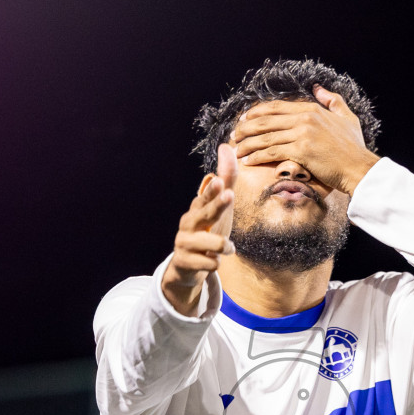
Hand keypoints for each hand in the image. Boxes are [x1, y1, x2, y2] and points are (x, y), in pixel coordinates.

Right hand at [160, 143, 236, 315]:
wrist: (188, 267)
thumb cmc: (207, 232)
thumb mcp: (219, 208)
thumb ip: (226, 181)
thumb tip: (227, 147)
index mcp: (197, 208)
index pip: (205, 196)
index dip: (212, 190)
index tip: (218, 181)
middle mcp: (188, 222)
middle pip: (204, 213)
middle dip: (216, 205)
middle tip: (229, 196)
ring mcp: (184, 242)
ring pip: (210, 242)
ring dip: (223, 246)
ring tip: (227, 249)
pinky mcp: (184, 262)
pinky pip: (209, 263)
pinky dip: (215, 263)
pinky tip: (211, 262)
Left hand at [230, 85, 380, 194]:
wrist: (359, 167)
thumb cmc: (354, 147)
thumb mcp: (347, 117)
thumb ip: (332, 100)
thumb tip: (317, 88)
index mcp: (311, 109)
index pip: (275, 107)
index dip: (256, 113)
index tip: (244, 120)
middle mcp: (305, 118)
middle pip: (266, 120)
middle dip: (246, 128)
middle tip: (234, 135)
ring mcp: (302, 134)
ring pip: (266, 136)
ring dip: (247, 143)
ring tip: (236, 149)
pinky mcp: (301, 151)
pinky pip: (272, 152)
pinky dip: (256, 156)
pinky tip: (247, 161)